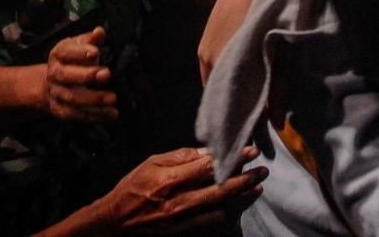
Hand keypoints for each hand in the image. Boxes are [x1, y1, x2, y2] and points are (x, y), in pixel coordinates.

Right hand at [40, 27, 117, 121]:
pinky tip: (110, 113)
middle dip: (86, 76)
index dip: (80, 52)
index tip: (95, 52)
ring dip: (94, 99)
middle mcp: (54, 74)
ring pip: (72, 98)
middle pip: (66, 76)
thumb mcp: (79, 46)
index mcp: (58, 55)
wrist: (51, 84)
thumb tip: (100, 32)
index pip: (66, 52)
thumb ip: (90, 40)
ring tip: (113, 98)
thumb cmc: (71, 61)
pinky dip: (94, 115)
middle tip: (106, 74)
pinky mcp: (61, 110)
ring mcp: (56, 93)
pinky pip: (76, 114)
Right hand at [91, 146, 265, 233]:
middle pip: (220, 190)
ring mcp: (181, 222)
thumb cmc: (132, 188)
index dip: (232, 158)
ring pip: (221, 211)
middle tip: (263, 170)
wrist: (115, 222)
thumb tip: (207, 152)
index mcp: (168, 181)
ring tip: (258, 188)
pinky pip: (212, 225)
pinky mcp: (183, 233)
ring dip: (242, 199)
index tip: (251, 150)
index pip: (208, 167)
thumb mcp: (151, 163)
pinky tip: (239, 207)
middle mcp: (177, 203)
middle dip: (245, 179)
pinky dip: (229, 215)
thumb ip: (180, 157)